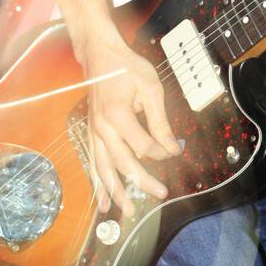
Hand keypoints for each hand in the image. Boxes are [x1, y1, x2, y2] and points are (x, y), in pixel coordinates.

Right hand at [79, 31, 180, 215]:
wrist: (98, 54)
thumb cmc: (126, 67)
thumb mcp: (150, 87)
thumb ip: (160, 120)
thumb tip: (172, 147)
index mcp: (117, 115)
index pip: (143, 145)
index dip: (161, 151)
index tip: (174, 150)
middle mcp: (102, 128)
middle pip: (123, 163)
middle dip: (142, 181)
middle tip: (161, 194)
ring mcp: (93, 132)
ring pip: (104, 169)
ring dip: (116, 191)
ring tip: (127, 210)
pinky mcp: (91, 134)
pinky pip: (94, 163)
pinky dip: (98, 184)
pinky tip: (103, 202)